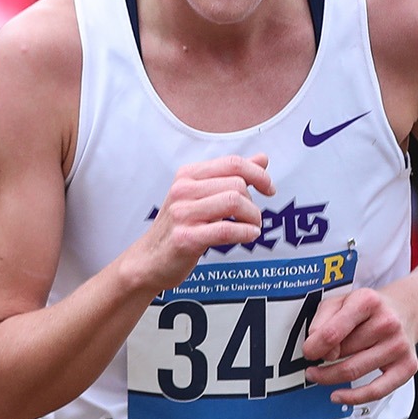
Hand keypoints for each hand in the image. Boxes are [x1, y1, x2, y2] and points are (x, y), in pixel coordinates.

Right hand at [124, 154, 274, 292]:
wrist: (149, 259)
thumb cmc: (178, 227)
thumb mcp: (201, 196)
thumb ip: (231, 176)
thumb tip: (262, 158)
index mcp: (186, 176)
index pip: (232, 163)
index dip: (258, 174)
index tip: (268, 188)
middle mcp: (182, 191)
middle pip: (237, 184)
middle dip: (254, 202)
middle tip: (252, 217)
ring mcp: (182, 214)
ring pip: (234, 202)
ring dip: (253, 217)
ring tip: (251, 226)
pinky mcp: (186, 238)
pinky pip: (227, 229)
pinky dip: (246, 232)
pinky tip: (248, 235)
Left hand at [303, 288, 417, 404]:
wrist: (406, 311)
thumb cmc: (368, 309)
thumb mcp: (338, 301)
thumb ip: (322, 321)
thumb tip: (315, 346)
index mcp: (367, 303)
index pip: (332, 333)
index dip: (313, 347)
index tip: (308, 352)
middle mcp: (387, 324)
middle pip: (342, 353)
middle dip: (321, 361)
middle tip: (312, 363)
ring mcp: (398, 346)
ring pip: (354, 371)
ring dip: (329, 377)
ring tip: (318, 375)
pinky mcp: (407, 366)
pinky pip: (378, 390)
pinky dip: (354, 397)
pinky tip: (338, 395)